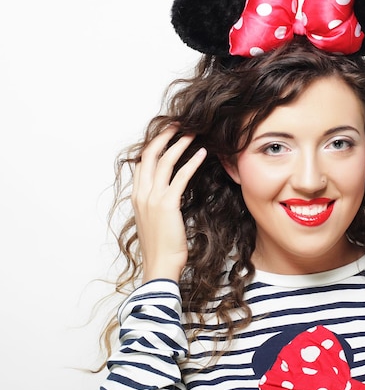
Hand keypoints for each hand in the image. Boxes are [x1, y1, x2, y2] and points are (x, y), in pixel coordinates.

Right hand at [131, 125, 206, 283]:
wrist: (159, 265)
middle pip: (150, 155)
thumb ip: (156, 204)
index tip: (168, 135)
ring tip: (192, 133)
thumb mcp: (153, 221)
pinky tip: (202, 154)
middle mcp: (141, 193)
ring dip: (180, 144)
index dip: (155, 146)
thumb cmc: (161, 247)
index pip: (143, 162)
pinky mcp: (167, 204)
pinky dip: (192, 162)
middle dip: (164, 136)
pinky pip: (180, 177)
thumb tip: (167, 194)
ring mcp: (152, 198)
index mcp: (137, 196)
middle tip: (178, 124)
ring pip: (165, 161)